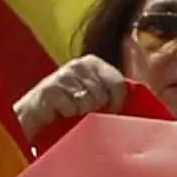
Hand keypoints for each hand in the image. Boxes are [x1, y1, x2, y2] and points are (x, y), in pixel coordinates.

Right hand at [19, 52, 133, 133]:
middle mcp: (78, 64)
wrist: (36, 112)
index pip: (118, 82)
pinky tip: (60, 111)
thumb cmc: (70, 104)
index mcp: (93, 62)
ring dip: (81, 112)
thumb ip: (113, 89)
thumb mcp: (94, 92)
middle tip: (85, 110)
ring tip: (72, 110)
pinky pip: (72, 108)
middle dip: (97, 108)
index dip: (118, 102)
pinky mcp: (50, 88)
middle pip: (103, 95)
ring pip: (88, 102)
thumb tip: (140, 92)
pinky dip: (68, 114)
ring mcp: (63, 75)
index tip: (112, 110)